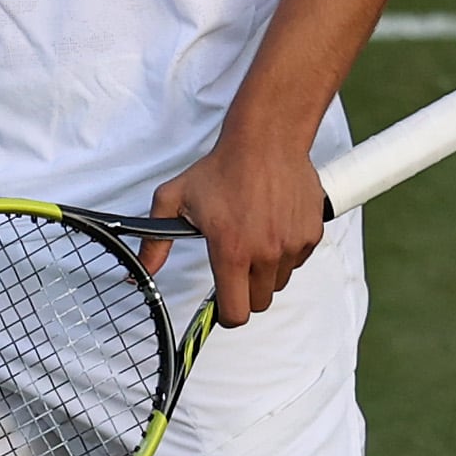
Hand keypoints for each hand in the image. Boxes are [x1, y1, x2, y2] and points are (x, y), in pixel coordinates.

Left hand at [145, 128, 326, 329]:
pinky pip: (297, 260)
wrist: (266, 140)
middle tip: (236, 265)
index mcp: (231, 252)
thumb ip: (157, 240)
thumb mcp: (175, 199)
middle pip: (259, 302)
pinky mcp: (310, 234)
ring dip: (266, 272)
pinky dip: (286, 252)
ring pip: (279, 281)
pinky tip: (272, 226)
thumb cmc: (222, 168)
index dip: (226, 315)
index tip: (222, 304)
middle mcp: (265, 254)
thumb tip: (145, 269)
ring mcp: (291, 245)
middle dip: (246, 291)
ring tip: (254, 239)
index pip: (236, 314)